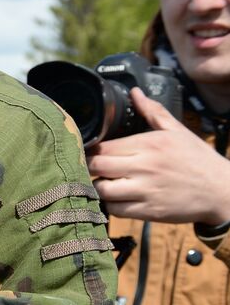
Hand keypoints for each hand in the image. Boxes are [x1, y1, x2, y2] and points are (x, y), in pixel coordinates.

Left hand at [88, 88, 229, 224]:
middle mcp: (145, 166)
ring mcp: (146, 190)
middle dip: (89, 167)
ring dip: (97, 187)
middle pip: (96, 166)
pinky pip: (114, 209)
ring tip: (105, 183)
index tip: (90, 152)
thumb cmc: (198, 159)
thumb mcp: (178, 131)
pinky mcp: (148, 211)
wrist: (221, 190)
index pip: (103, 146)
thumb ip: (153, 112)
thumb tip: (135, 93)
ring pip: (101, 189)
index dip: (91, 149)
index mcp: (150, 144)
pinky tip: (118, 198)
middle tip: (92, 168)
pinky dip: (110, 205)